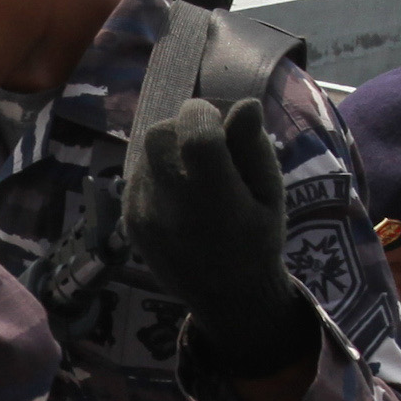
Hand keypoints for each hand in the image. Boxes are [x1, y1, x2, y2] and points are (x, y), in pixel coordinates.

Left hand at [122, 97, 325, 387]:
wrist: (226, 296)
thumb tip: (244, 104)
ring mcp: (144, 215)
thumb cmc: (258, 239)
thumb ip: (254, 148)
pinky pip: (137, 174)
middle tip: (206, 142)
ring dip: (169, 149)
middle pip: (159, 135)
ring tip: (195, 171)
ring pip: (145, 152)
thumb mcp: (271, 195)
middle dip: (182, 127)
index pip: (195, 133)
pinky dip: (157, 170)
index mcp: (216, 201)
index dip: (204, 113)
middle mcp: (172, 207)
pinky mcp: (129, 221)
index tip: (218, 118)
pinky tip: (180, 190)